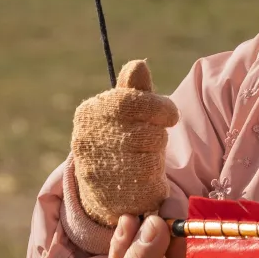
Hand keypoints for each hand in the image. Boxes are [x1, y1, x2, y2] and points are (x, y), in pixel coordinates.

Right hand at [72, 60, 178, 226]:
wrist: (105, 194)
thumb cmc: (120, 144)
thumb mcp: (124, 114)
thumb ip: (133, 90)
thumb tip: (140, 64)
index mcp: (89, 114)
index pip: (130, 100)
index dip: (158, 106)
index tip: (169, 114)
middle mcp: (89, 138)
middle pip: (144, 124)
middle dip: (159, 126)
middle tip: (160, 130)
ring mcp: (102, 165)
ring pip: (151, 145)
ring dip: (157, 149)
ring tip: (145, 155)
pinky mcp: (118, 188)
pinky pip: (152, 171)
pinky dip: (157, 172)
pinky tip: (147, 174)